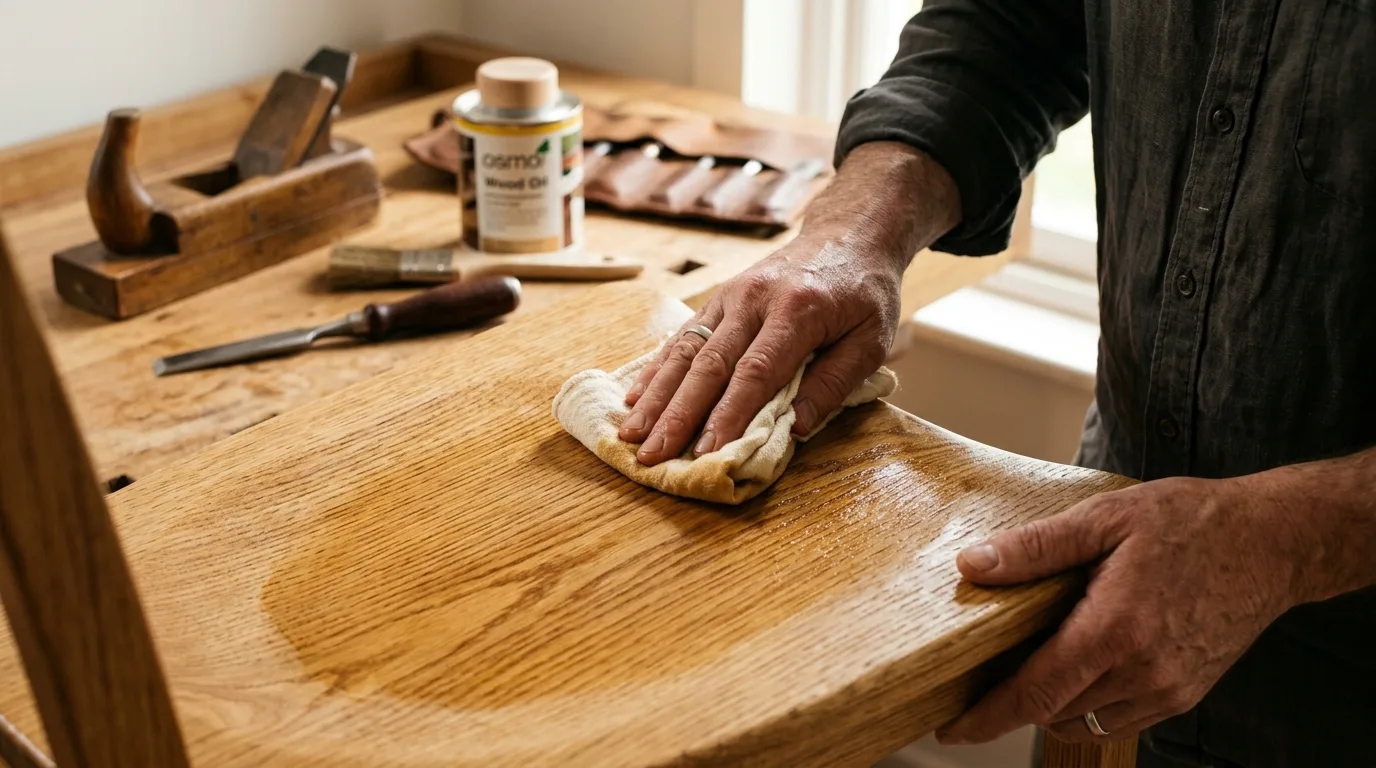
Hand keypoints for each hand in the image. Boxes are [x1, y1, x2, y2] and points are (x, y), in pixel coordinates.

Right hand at [618, 235, 902, 464]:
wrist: (847, 235)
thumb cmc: (863, 294)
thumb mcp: (870, 340)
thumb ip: (834, 383)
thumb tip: (794, 428)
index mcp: (797, 311)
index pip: (755, 372)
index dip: (728, 414)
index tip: (706, 452)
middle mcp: (754, 300)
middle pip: (709, 365)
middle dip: (678, 415)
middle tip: (653, 454)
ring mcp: (730, 296)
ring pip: (686, 351)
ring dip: (657, 396)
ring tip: (631, 433)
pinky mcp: (718, 299)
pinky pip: (682, 338)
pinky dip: (657, 370)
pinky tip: (636, 398)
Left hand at [935, 475, 1311, 744]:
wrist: (1273, 543)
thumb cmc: (1190, 522)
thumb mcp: (1105, 518)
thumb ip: (1035, 548)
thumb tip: (972, 565)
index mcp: (1115, 630)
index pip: (1034, 693)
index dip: (987, 717)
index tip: (950, 729)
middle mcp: (1143, 672)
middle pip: (1053, 712)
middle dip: (1013, 701)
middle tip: (986, 671)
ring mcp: (1168, 690)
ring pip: (1086, 722)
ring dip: (1053, 703)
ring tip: (1036, 660)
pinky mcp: (1185, 694)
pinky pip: (1121, 719)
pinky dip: (1091, 702)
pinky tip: (1084, 663)